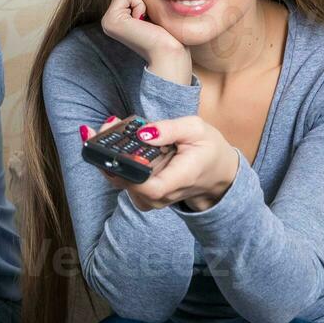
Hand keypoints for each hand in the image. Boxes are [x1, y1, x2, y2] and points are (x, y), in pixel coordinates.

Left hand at [82, 115, 238, 211]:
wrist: (216, 171)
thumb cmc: (207, 149)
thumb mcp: (196, 129)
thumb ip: (170, 130)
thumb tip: (142, 133)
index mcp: (179, 179)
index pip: (147, 187)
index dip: (125, 171)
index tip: (111, 148)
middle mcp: (161, 195)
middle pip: (125, 182)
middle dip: (110, 153)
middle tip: (107, 125)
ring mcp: (151, 197)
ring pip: (120, 181)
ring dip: (109, 155)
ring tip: (110, 127)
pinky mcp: (143, 193)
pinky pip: (123, 179)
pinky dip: (114, 160)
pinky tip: (114, 139)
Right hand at [99, 0, 188, 80]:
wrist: (169, 52)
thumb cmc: (167, 32)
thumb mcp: (152, 8)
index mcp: (117, 17)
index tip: (149, 18)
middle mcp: (108, 19)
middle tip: (148, 19)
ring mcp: (107, 21)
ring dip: (142, 1)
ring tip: (145, 21)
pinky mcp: (110, 20)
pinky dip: (140, 4)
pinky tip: (142, 22)